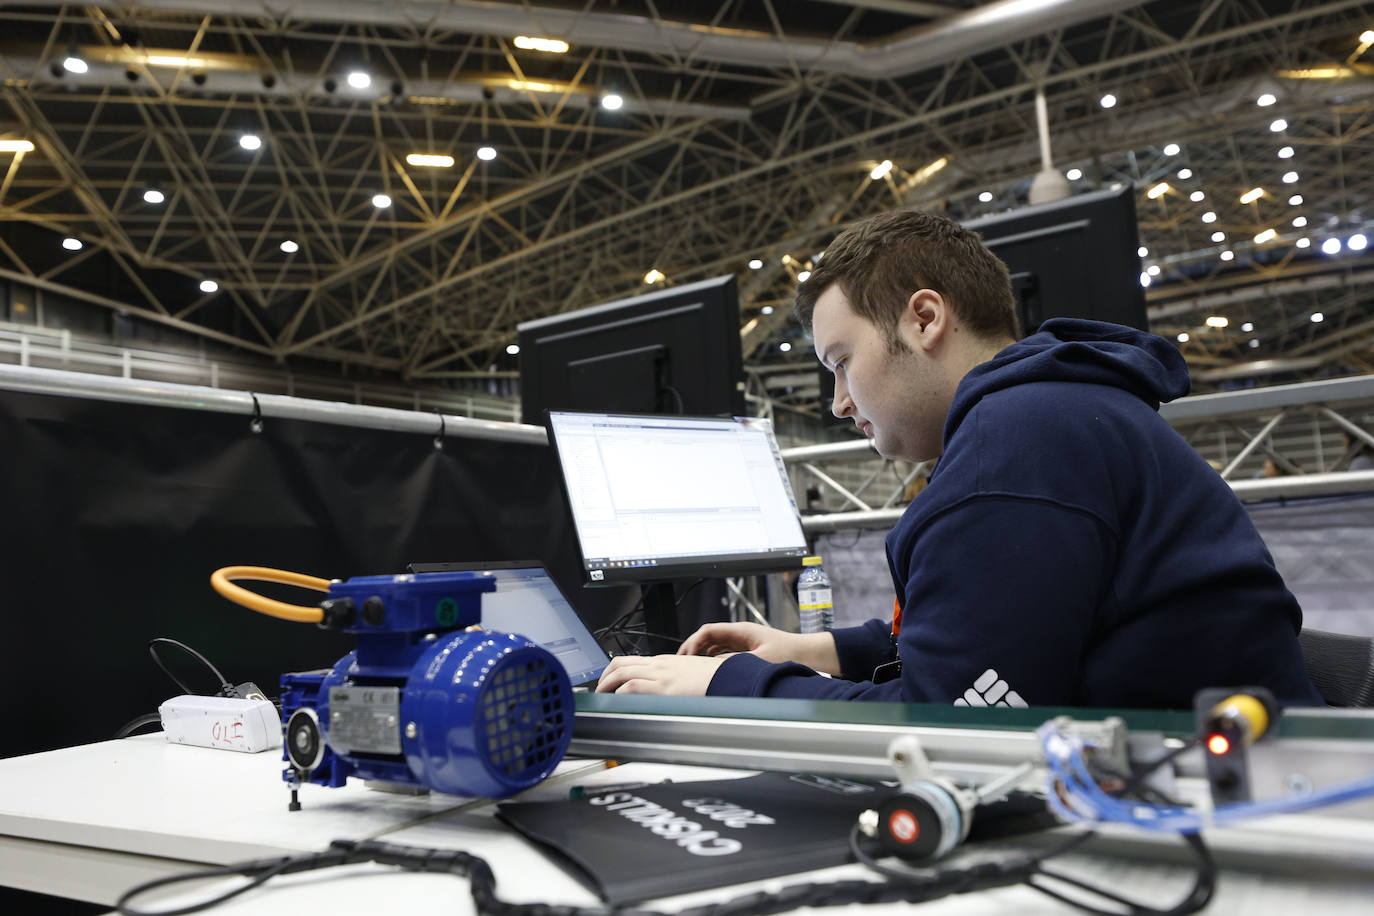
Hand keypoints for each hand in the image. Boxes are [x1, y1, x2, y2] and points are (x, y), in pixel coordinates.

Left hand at [595, 654, 726, 695]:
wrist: (732, 678)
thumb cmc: (718, 678)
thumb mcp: (693, 674)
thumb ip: (677, 680)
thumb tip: (670, 692)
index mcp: (666, 661)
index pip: (632, 660)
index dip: (614, 670)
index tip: (608, 681)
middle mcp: (660, 664)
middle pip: (621, 663)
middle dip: (604, 676)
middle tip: (599, 689)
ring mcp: (661, 674)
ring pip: (622, 672)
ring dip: (606, 684)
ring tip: (601, 697)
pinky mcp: (665, 688)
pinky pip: (633, 686)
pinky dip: (621, 692)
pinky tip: (617, 701)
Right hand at [677, 622, 839, 675]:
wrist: (807, 653)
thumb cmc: (789, 653)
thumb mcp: (759, 660)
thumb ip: (735, 663)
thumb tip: (714, 666)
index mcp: (741, 631)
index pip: (708, 631)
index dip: (693, 641)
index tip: (685, 655)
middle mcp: (740, 634)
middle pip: (708, 637)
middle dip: (693, 648)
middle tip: (681, 662)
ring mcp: (743, 642)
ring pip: (714, 645)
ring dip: (702, 654)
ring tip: (691, 667)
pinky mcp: (747, 650)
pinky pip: (724, 652)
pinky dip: (713, 659)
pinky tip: (709, 670)